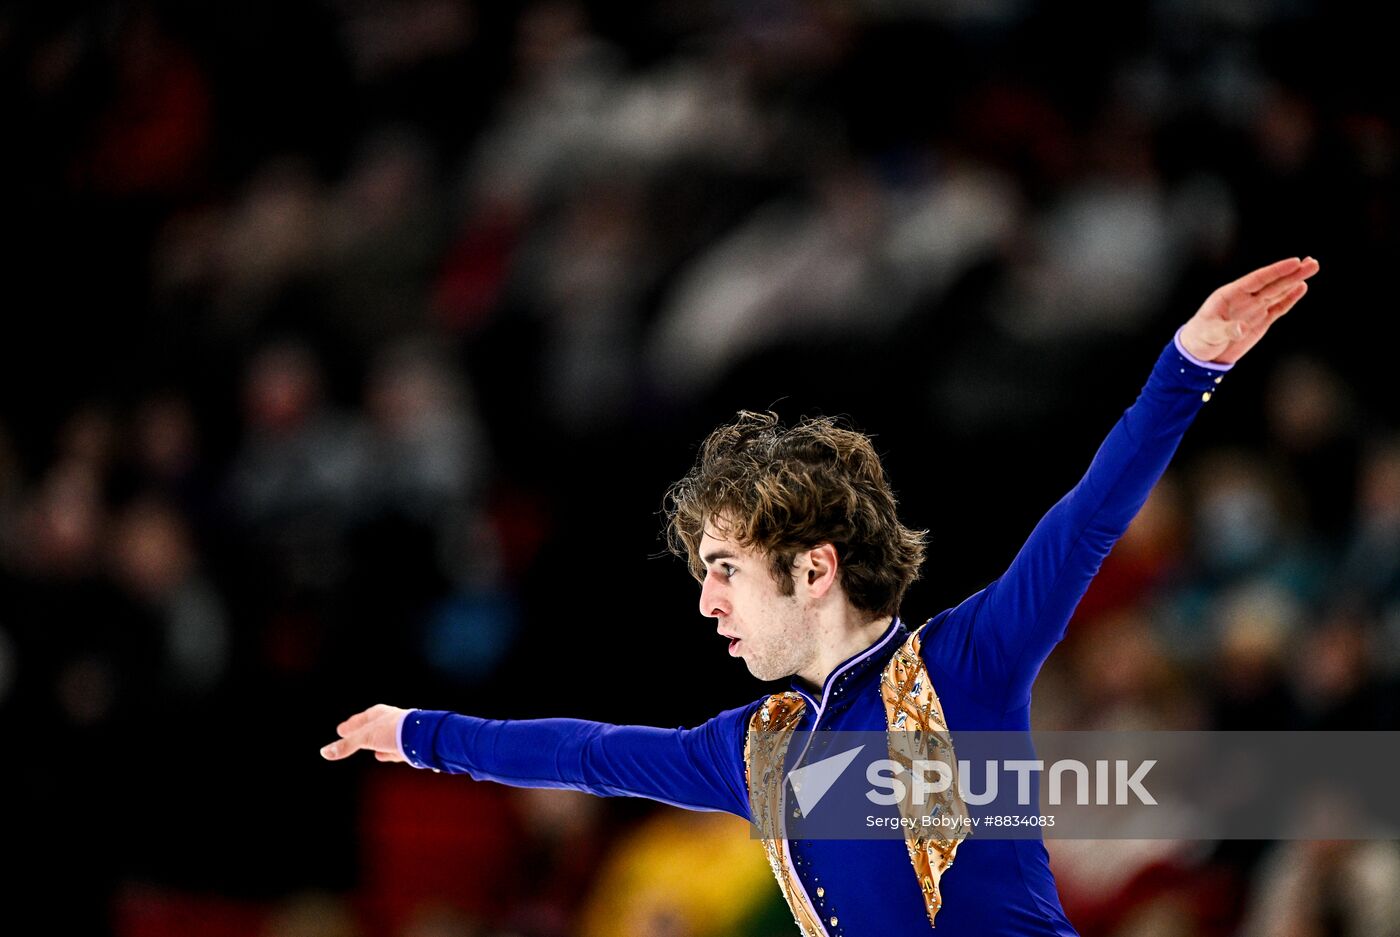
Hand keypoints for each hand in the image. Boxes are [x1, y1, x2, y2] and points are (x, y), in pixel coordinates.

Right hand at [321, 703, 409, 761]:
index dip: (351, 725)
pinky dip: (388, 753)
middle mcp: (390, 721)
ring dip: (376, 743)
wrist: (422, 737)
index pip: (361, 719)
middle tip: (352, 737)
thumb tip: (324, 752)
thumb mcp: (364, 738)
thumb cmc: (393, 730)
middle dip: (363, 734)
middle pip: (372, 728)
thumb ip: (346, 745)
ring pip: (384, 739)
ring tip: (371, 748)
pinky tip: (383, 755)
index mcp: (379, 714)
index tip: (341, 730)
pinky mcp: (408, 747)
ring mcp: (401, 733)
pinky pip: (394, 750)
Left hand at [1178, 256, 1319, 363]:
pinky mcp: (1260, 320)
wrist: (1199, 353)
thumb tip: (1242, 327)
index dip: (1276, 271)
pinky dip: (1290, 298)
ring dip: (1295, 281)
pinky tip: (1301, 287)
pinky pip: (1278, 307)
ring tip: (1312, 267)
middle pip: (1272, 283)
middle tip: (1312, 263)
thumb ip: (1226, 330)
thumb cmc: (1199, 338)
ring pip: (1278, 292)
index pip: (1257, 279)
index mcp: (1230, 295)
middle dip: (1292, 273)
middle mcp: (1245, 298)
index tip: (1294, 262)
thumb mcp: (1209, 334)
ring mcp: (1254, 308)